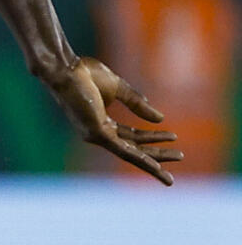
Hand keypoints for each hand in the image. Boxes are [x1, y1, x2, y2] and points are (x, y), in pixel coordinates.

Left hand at [46, 57, 180, 184]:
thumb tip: (160, 119)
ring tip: (168, 175)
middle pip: (133, 148)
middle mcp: (98, 133)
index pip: (131, 137)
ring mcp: (96, 135)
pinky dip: (139, 158)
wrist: (66, 69)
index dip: (153, 138)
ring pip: (129, 154)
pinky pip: (122, 149)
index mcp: (102, 123)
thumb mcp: (119, 88)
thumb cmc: (85, 74)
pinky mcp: (95, 133)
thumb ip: (137, 103)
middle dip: (156, 156)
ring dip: (151, 164)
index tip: (174, 137)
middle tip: (179, 158)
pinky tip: (154, 166)